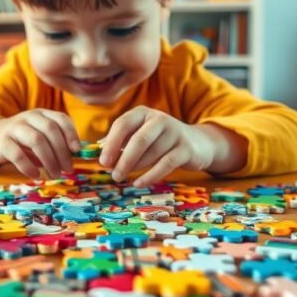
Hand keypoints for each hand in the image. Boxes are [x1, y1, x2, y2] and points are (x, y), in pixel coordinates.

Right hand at [0, 109, 80, 179]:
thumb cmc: (24, 140)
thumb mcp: (41, 135)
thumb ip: (57, 143)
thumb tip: (74, 158)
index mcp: (42, 114)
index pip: (60, 119)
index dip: (71, 133)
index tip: (76, 150)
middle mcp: (29, 117)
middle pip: (50, 129)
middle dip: (62, 151)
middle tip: (68, 169)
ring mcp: (14, 128)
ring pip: (36, 140)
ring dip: (49, 160)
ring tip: (55, 175)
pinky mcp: (2, 142)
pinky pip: (17, 154)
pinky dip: (28, 166)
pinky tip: (36, 175)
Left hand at [99, 106, 214, 186]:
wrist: (196, 143)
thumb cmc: (159, 141)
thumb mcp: (140, 135)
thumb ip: (121, 142)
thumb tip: (100, 155)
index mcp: (143, 113)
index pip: (123, 124)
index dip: (111, 144)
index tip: (103, 162)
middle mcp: (159, 119)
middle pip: (138, 139)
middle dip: (123, 159)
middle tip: (113, 174)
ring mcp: (174, 133)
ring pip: (151, 153)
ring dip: (134, 168)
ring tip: (123, 178)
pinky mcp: (185, 149)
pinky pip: (166, 164)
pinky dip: (150, 175)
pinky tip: (138, 183)